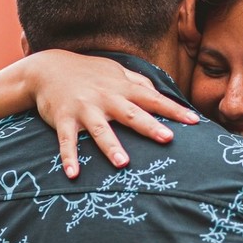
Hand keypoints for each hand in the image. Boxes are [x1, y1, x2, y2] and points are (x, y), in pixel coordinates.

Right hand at [24, 50, 198, 176]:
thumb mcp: (116, 72)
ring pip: (100, 129)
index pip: (153, 99)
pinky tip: (73, 175)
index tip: (194, 121)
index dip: (174, 110)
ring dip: (111, 146)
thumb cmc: (89, 72)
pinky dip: (69, 157)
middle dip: (149, 126)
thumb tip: (162, 93)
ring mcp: (84, 109)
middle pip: (131, 114)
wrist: (48, 68)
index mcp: (122, 88)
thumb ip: (139, 82)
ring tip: (123, 164)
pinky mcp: (63, 119)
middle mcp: (106, 98)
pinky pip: (66, 141)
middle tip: (168, 138)